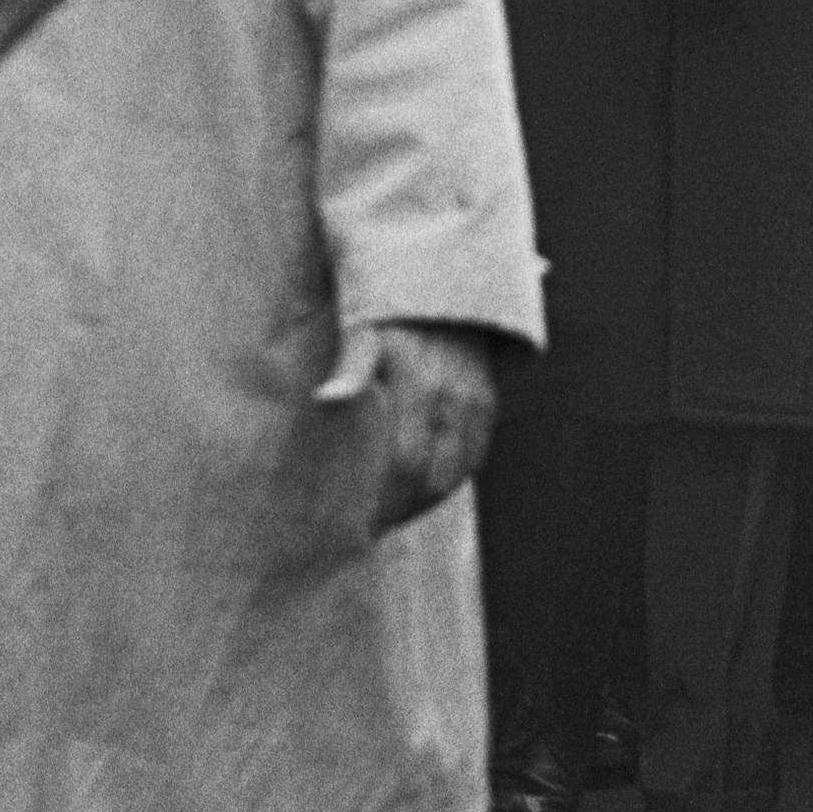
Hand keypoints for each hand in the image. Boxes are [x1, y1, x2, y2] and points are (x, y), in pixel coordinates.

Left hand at [318, 321, 499, 535]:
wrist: (443, 284)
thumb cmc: (392, 310)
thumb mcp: (365, 329)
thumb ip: (350, 368)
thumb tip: (325, 401)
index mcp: (420, 385)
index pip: (405, 463)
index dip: (384, 500)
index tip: (359, 523)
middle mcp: (453, 397)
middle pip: (433, 476)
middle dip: (402, 509)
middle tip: (372, 527)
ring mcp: (474, 401)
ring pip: (457, 472)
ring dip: (426, 500)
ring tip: (395, 515)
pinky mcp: (487, 401)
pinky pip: (475, 455)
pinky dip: (452, 479)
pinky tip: (427, 490)